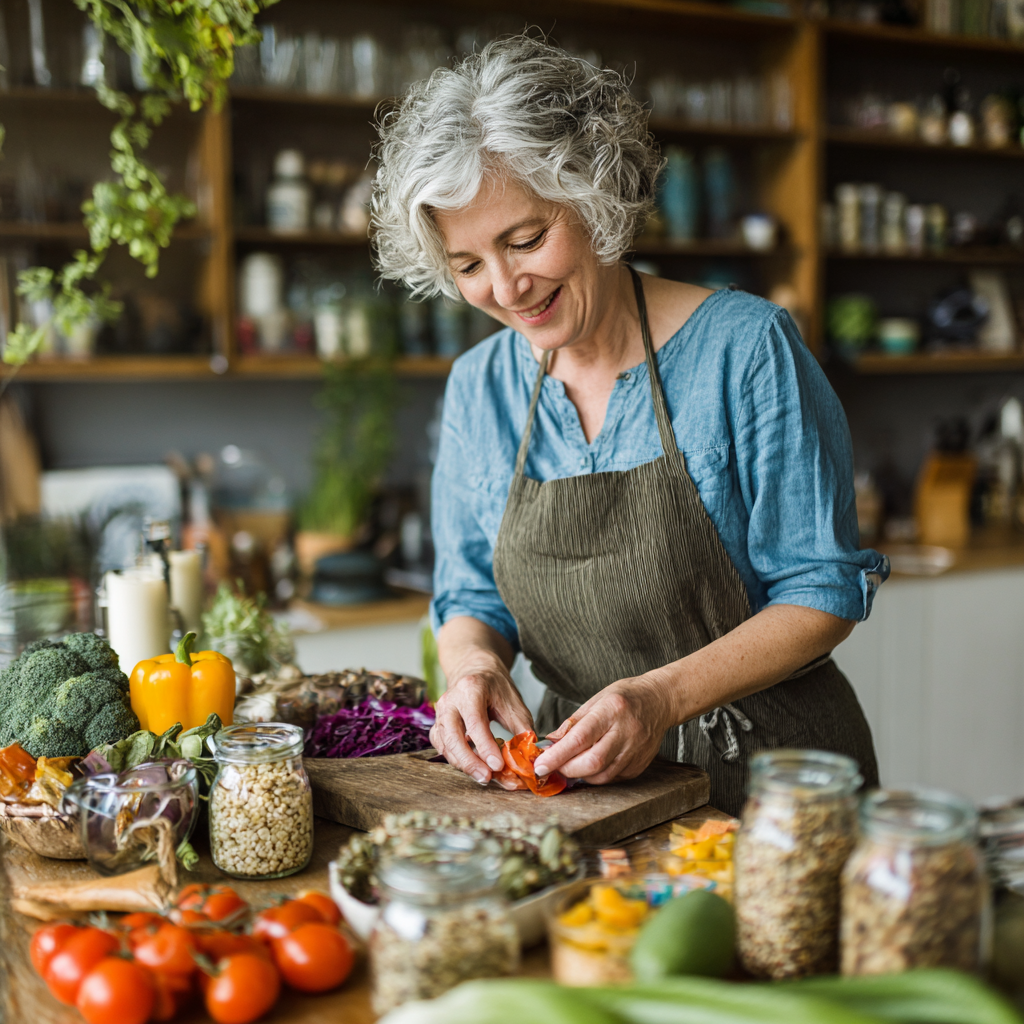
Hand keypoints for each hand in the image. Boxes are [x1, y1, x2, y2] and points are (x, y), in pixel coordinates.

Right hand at [429, 651, 533, 786]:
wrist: (475, 671)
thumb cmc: (496, 687)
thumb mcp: (514, 702)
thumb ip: (522, 729)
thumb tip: (529, 757)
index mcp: (470, 689)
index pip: (475, 722)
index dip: (485, 746)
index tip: (498, 765)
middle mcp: (450, 700)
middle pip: (453, 736)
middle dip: (469, 761)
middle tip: (487, 777)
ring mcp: (440, 713)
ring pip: (445, 744)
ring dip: (462, 764)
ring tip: (483, 777)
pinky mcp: (437, 724)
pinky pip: (441, 746)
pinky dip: (455, 760)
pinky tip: (471, 767)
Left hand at [533, 672, 678, 784]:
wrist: (660, 700)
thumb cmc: (625, 697)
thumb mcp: (595, 699)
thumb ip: (572, 723)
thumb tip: (550, 742)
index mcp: (611, 711)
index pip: (580, 739)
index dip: (557, 756)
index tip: (540, 765)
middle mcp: (626, 733)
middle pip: (592, 763)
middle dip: (566, 769)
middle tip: (552, 766)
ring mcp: (635, 751)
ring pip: (602, 776)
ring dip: (580, 775)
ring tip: (570, 764)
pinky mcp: (640, 765)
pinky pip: (612, 778)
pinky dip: (596, 776)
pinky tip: (591, 764)